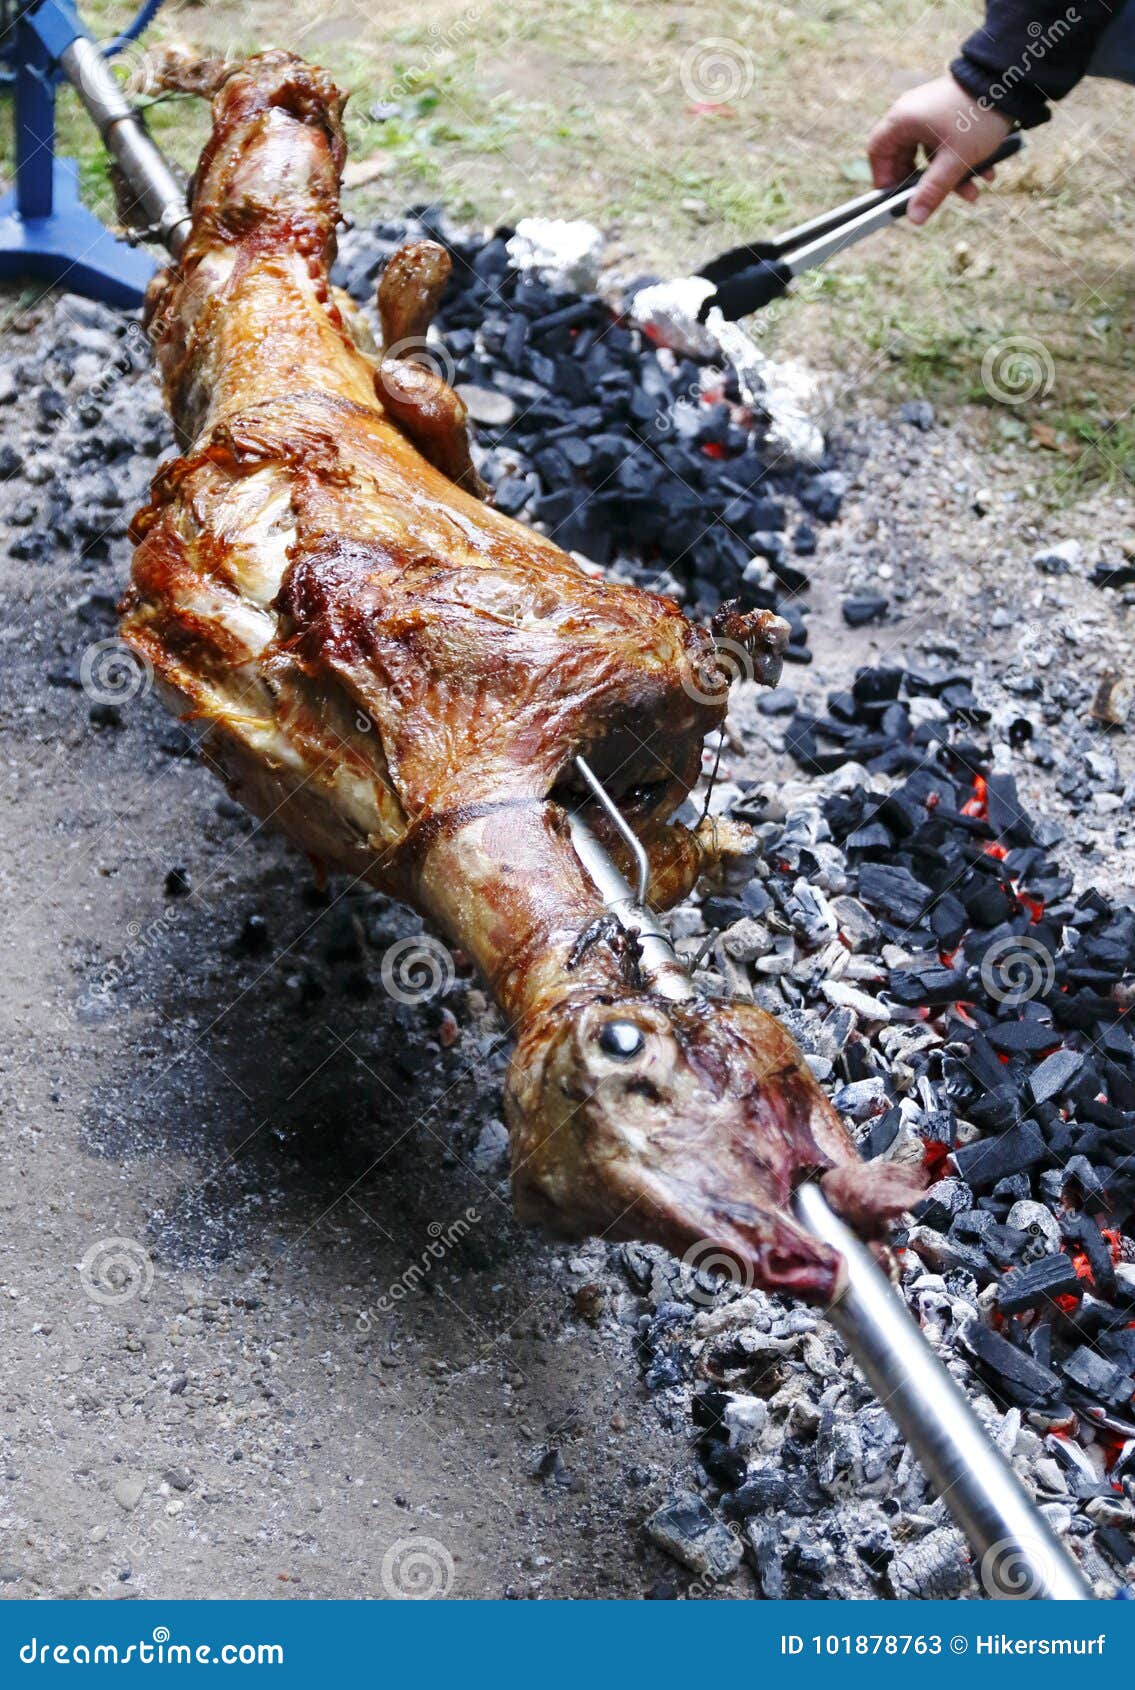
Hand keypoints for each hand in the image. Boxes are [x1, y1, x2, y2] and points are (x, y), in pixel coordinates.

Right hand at [867, 74, 1012, 224]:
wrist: (1011, 80)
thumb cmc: (977, 116)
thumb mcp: (955, 159)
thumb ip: (932, 190)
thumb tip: (914, 218)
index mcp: (903, 118)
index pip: (877, 151)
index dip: (883, 177)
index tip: (896, 197)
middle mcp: (912, 113)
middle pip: (905, 156)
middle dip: (924, 182)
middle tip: (934, 200)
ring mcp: (931, 112)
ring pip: (930, 153)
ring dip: (949, 176)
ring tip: (972, 192)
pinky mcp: (948, 112)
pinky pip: (946, 143)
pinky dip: (959, 160)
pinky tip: (984, 172)